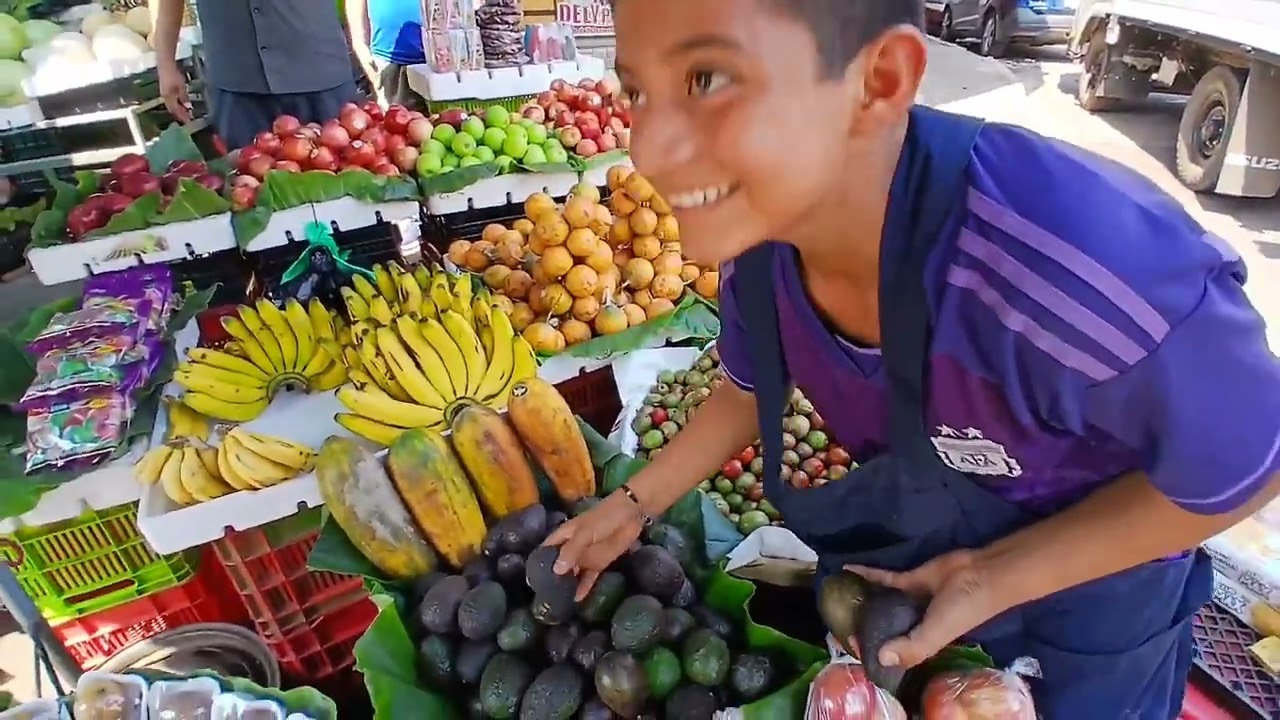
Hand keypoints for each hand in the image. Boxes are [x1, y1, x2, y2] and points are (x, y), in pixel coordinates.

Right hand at [158, 60, 190, 122]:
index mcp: (167, 97)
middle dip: (180, 113)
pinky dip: (177, 102)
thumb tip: (187, 105)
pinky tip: (182, 101)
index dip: (182, 116)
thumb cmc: (173, 74)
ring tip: (186, 111)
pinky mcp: (165, 87)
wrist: (165, 62)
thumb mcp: (181, 86)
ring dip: (179, 108)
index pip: (175, 110)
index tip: (189, 121)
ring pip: (171, 103)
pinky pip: (171, 98)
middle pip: (172, 108)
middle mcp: (164, 96)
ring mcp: (164, 91)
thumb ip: (184, 96)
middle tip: (188, 117)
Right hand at [543, 490, 645, 600]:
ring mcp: (585, 556)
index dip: (538, 561)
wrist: (631, 514)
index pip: (546, 549)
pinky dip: (584, 587)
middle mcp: (572, 547)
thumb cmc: (604, 517)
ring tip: (558, 602)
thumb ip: (572, 550)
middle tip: (543, 597)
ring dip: (567, 585)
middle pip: (559, 564)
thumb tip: (556, 570)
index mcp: (564, 535)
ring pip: (573, 573)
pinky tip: (577, 599)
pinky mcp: (599, 563)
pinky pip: (588, 578)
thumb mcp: (585, 532)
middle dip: (552, 578)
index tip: (530, 579)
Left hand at [846, 549, 1008, 669]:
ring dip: (862, 601)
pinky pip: (884, 579)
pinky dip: (867, 575)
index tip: (849, 645)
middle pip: (883, 629)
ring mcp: (909, 600)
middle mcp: (913, 624)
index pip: (892, 652)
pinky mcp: (909, 579)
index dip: (872, 651)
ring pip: (880, 604)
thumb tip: (880, 658)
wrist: (981, 574)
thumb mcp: (936, 635)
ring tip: (838, 598)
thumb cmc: (962, 610)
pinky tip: (848, 570)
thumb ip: (911, 648)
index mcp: (921, 642)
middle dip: (863, 628)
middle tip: (836, 621)